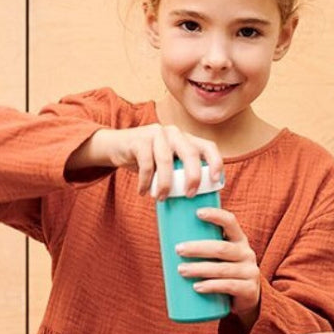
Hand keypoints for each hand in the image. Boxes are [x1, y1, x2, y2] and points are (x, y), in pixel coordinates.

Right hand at [87, 124, 222, 198]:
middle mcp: (174, 133)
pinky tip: (143, 192)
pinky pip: (146, 163)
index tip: (215, 181)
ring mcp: (156, 134)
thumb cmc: (149, 159)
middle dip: (193, 176)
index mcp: (187, 139)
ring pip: (166, 160)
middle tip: (189, 195)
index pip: (208, 146)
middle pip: (190, 153)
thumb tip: (197, 201)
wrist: (118, 146)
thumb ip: (181, 172)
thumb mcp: (168, 162)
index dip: (216, 162)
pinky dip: (145, 181)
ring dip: (165, 183)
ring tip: (162, 198)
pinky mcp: (139, 140)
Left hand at [175, 207, 260, 327]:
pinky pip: (229, 286)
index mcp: (239, 240)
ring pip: (222, 269)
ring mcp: (249, 272)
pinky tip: (197, 287)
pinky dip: (211, 286)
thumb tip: (168, 237)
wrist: (247, 299)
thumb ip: (204, 247)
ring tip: (181, 270)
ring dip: (199, 269)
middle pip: (221, 248)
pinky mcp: (249, 290)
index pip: (230, 222)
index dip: (216, 215)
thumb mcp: (219, 257)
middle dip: (198, 248)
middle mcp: (247, 253)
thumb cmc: (224, 273)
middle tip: (178, 249)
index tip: (197, 213)